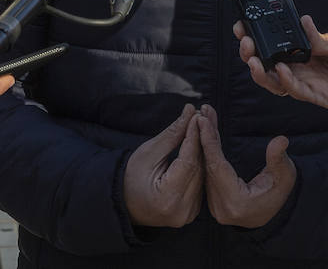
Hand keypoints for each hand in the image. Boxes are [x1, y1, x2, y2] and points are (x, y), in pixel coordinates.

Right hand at [123, 104, 203, 227]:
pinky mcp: (191, 213)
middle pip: (197, 168)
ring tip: (201, 128)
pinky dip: (199, 165)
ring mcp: (187, 215)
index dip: (193, 137)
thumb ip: (172, 134)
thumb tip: (190, 112)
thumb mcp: (149, 152)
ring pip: (201, 175)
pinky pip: (199, 183)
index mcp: (168, 198)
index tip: (196, 116)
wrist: (124, 201)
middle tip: (201, 116)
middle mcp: (181, 211)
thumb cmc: (131, 176)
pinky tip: (199, 148)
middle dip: (199, 141)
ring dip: (202, 151)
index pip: (187, 161)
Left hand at [197, 105, 295, 228]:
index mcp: (236, 203)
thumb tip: (281, 140)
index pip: (218, 167)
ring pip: (206, 167)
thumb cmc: (280, 192)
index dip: (210, 142)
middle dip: (205, 136)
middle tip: (203, 110)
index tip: (202, 120)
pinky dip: (207, 150)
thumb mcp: (285, 174)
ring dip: (205, 140)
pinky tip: (207, 131)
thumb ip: (279, 158)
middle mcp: (220, 208)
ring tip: (205, 115)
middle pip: (209, 165)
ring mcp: (214, 206)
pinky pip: (207, 171)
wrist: (275, 212)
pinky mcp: (212, 201)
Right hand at [235, 16, 327, 119]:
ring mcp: (309, 84)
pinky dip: (286, 82)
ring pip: (276, 82)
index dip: (258, 36)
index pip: (275, 44)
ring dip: (261, 72)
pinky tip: (279, 70)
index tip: (243, 25)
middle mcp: (303, 69)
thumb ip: (322, 37)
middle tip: (244, 43)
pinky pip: (297, 92)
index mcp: (306, 51)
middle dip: (251, 54)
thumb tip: (303, 22)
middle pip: (268, 64)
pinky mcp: (320, 98)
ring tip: (252, 59)